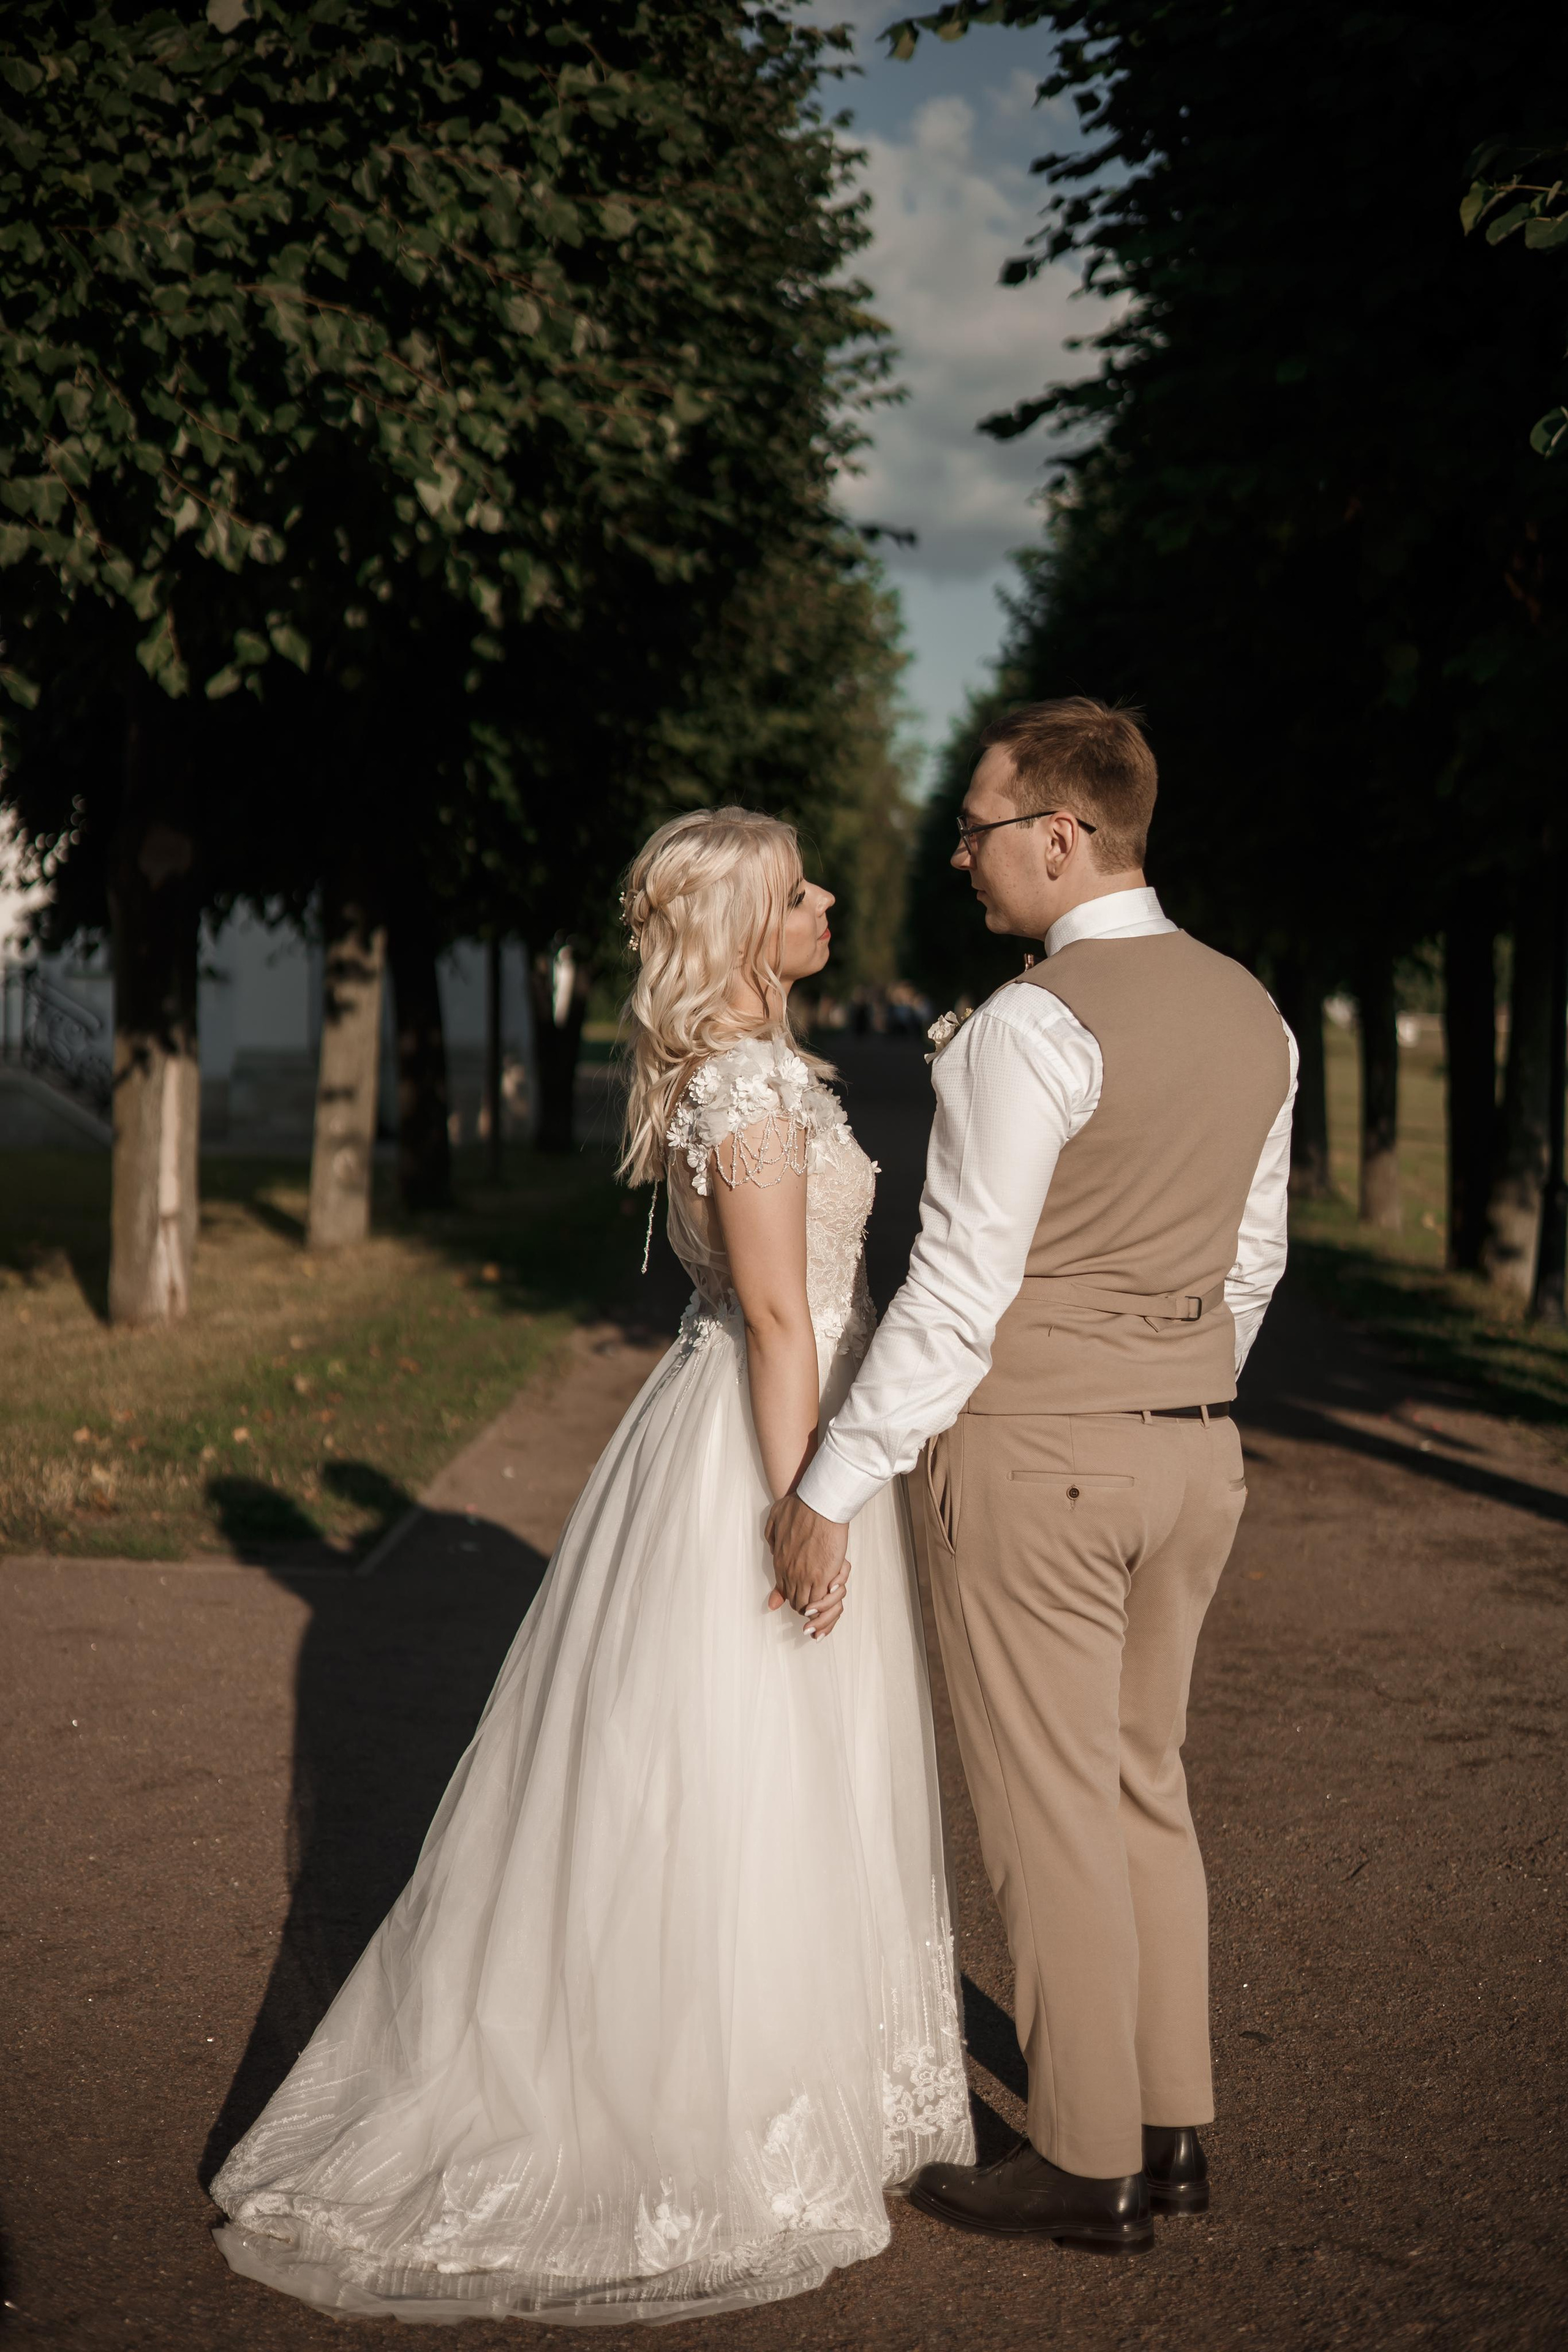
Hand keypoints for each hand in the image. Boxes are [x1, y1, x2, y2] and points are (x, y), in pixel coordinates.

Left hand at [766, 1492, 849, 1634]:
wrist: (819, 1505)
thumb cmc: (800, 1507)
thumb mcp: (775, 1518)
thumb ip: (771, 1536)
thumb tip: (772, 1549)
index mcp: (779, 1562)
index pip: (784, 1590)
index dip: (794, 1594)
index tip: (804, 1592)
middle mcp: (790, 1573)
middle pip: (795, 1602)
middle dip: (806, 1604)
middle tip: (817, 1598)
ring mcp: (806, 1577)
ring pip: (808, 1606)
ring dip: (817, 1605)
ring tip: (827, 1597)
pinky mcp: (824, 1578)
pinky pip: (821, 1602)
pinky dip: (827, 1601)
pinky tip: (833, 1591)